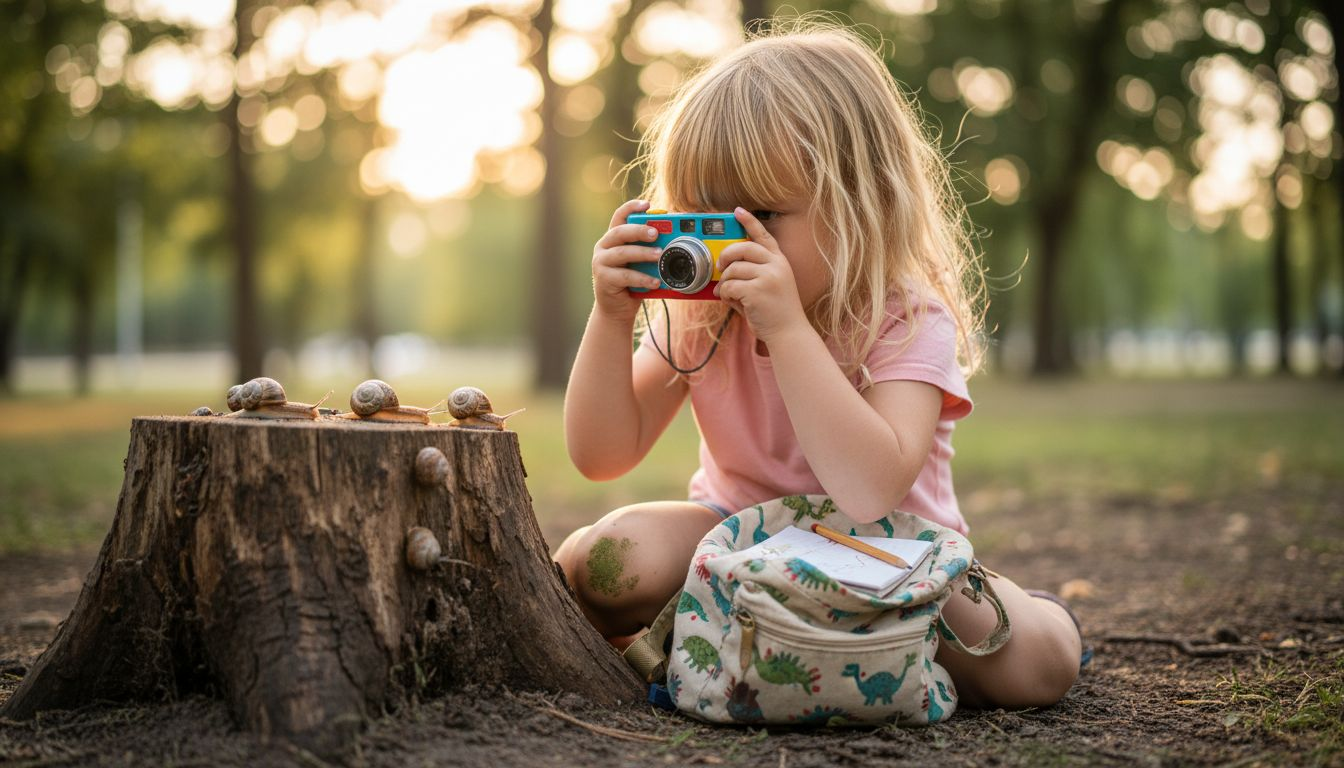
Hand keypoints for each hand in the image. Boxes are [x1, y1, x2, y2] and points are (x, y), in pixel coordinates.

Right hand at [591, 199, 663, 322]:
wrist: (617, 309)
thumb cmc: (632, 282)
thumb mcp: (641, 262)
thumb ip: (649, 249)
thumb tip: (673, 238)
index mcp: (613, 238)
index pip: (619, 216)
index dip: (631, 208)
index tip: (647, 204)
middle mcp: (604, 247)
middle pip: (619, 232)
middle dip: (639, 230)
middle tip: (656, 233)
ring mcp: (601, 263)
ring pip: (622, 253)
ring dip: (643, 253)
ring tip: (659, 255)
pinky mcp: (603, 279)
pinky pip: (625, 276)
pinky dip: (642, 278)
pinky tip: (655, 281)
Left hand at [714, 207, 808, 343]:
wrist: (788, 332)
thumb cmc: (776, 311)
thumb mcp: (771, 285)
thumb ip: (752, 273)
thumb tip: (724, 272)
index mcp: (779, 261)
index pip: (764, 236)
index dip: (750, 222)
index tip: (738, 211)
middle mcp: (775, 265)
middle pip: (742, 248)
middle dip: (726, 256)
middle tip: (720, 268)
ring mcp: (767, 277)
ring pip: (733, 269)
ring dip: (725, 282)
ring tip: (727, 293)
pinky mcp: (757, 291)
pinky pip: (730, 286)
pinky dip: (725, 295)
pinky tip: (731, 301)